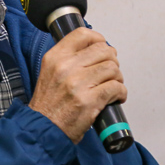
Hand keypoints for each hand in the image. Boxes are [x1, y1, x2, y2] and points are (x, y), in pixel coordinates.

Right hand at [30, 28, 126, 143]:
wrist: (43, 129)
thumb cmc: (48, 105)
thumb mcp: (49, 72)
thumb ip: (67, 59)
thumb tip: (93, 51)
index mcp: (55, 57)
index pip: (82, 34)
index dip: (98, 39)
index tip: (102, 46)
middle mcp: (66, 67)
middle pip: (103, 50)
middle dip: (112, 61)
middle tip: (109, 71)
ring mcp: (78, 84)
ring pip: (112, 68)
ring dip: (117, 77)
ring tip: (112, 86)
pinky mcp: (90, 101)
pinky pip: (116, 88)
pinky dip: (121, 93)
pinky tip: (115, 98)